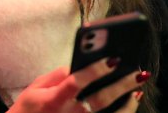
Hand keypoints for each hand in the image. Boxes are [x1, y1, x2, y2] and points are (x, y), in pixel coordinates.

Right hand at [8, 58, 145, 112]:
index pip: (76, 83)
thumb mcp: (35, 88)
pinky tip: (132, 102)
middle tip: (137, 72)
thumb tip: (77, 66)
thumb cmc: (30, 108)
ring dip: (127, 102)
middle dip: (120, 85)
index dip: (94, 71)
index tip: (111, 59)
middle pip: (100, 99)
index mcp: (53, 99)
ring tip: (138, 87)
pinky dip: (123, 112)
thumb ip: (56, 76)